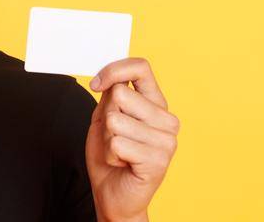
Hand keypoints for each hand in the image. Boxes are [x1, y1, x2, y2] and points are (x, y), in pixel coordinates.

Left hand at [84, 57, 178, 221]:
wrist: (114, 195)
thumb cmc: (110, 157)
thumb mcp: (105, 119)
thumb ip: (110, 96)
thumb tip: (110, 78)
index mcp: (157, 104)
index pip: (141, 68)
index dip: (114, 70)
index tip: (96, 84)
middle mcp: (167, 119)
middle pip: (121, 94)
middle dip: (106, 117)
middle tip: (114, 138)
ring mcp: (166, 140)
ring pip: (116, 120)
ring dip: (107, 139)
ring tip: (119, 152)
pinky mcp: (158, 160)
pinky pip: (117, 143)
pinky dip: (110, 155)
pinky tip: (122, 163)